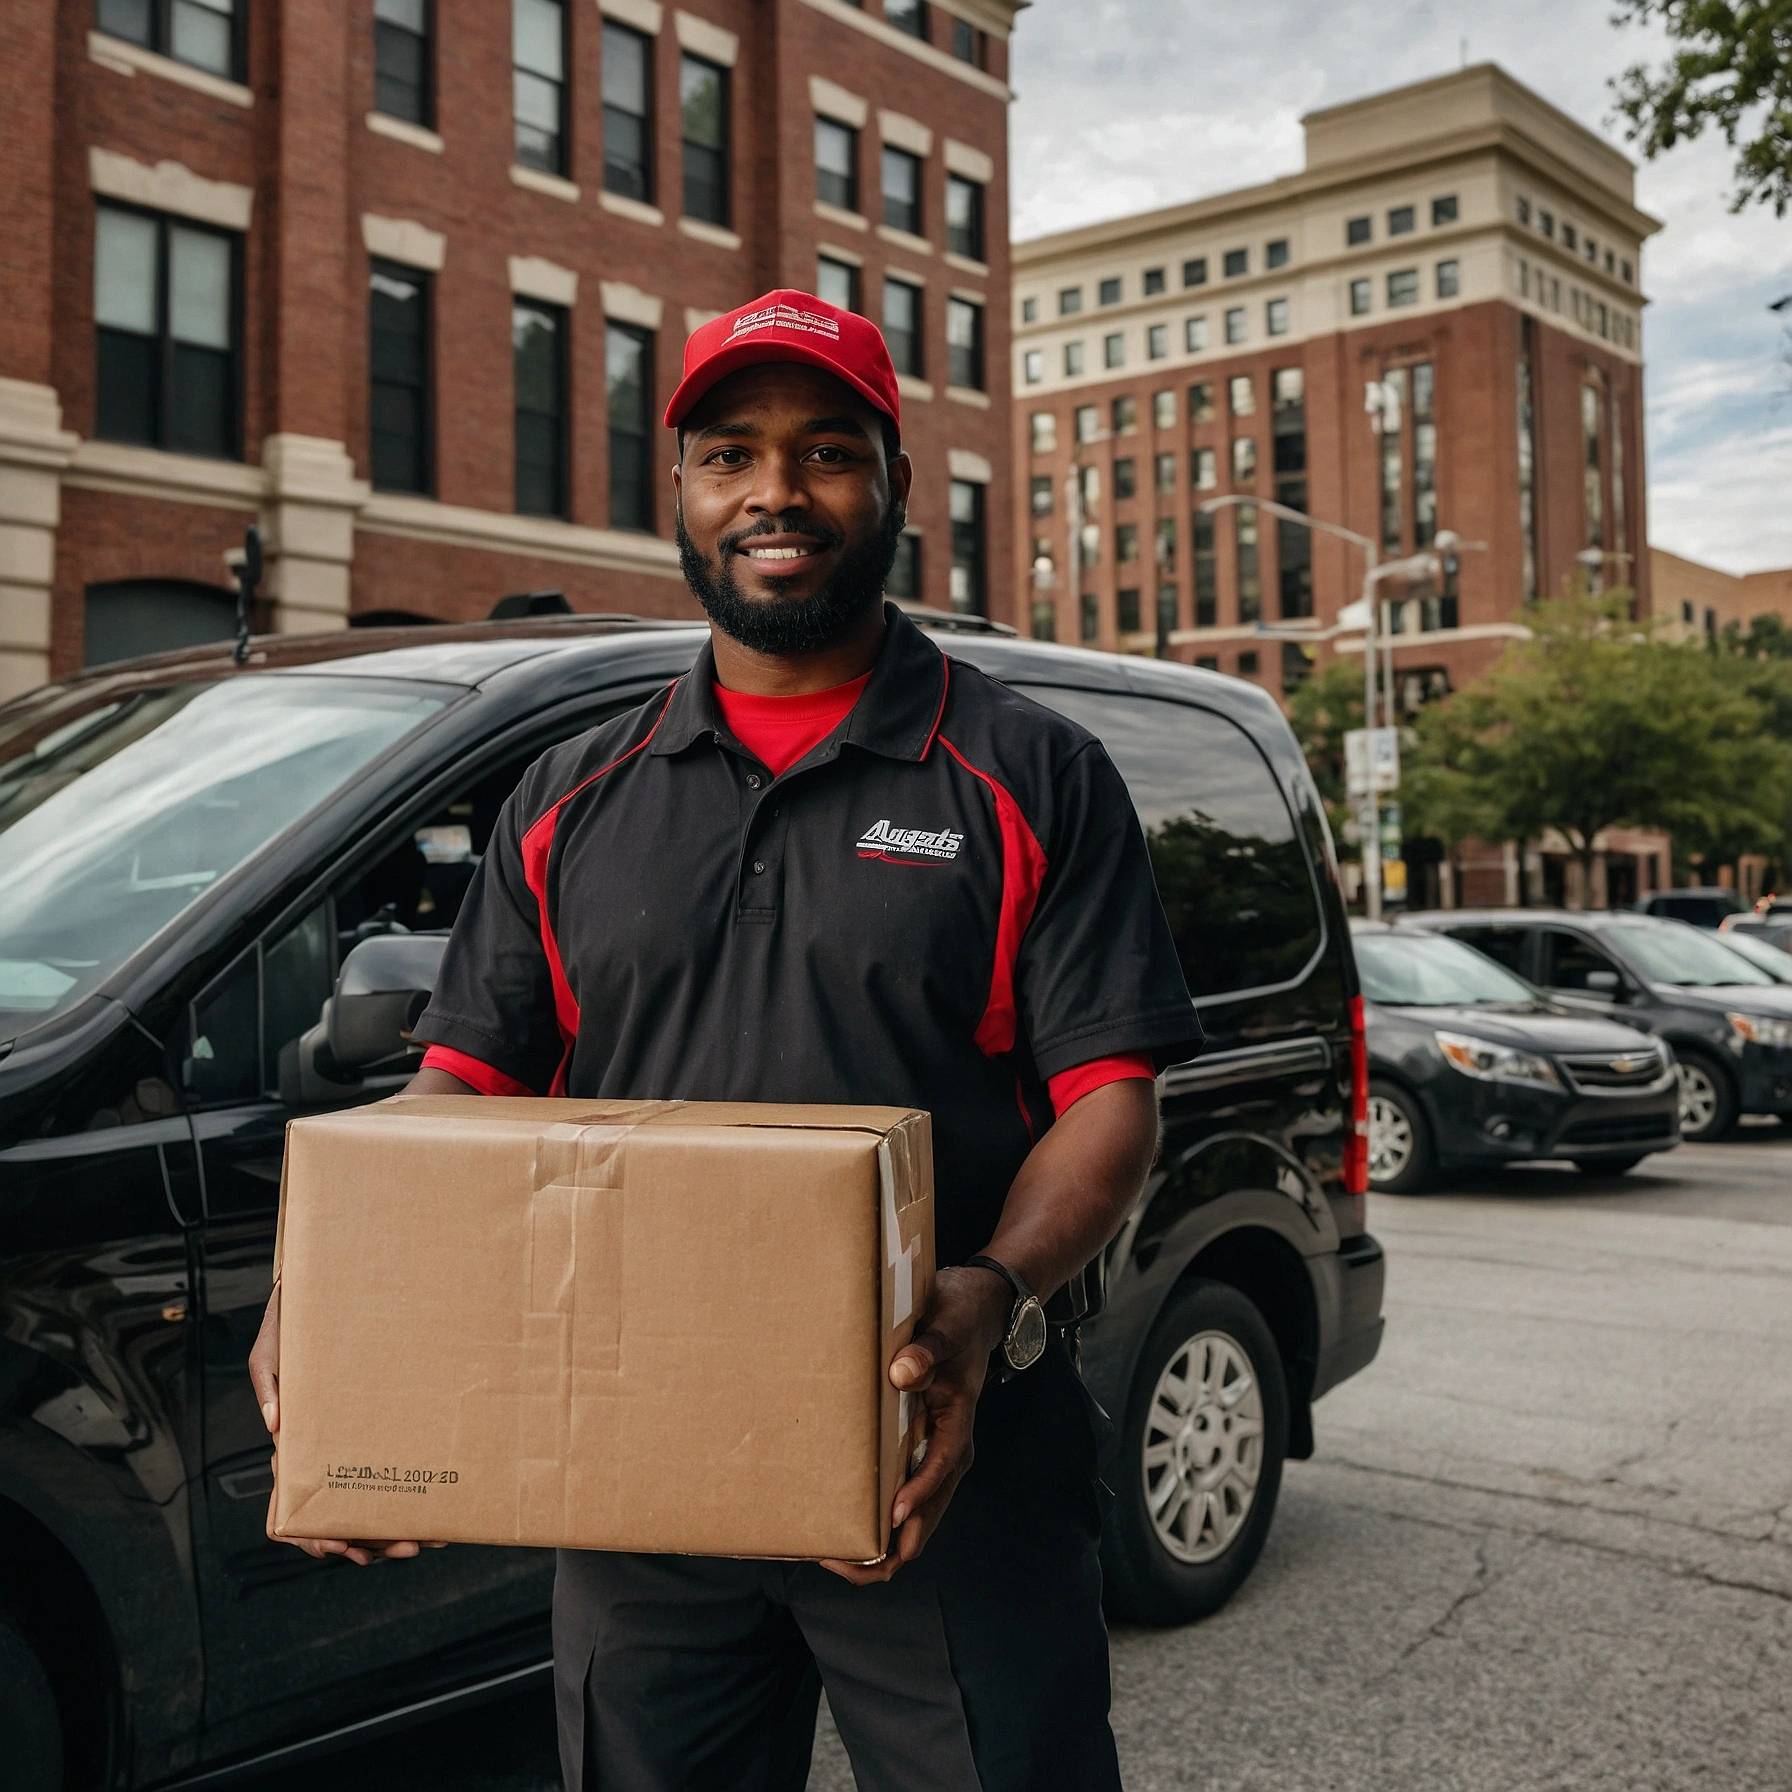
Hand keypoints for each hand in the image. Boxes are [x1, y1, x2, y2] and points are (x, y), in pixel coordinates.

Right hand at [249, 1281, 442, 1567]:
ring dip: (395, 1527)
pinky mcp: (378, 1426)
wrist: (330, 1291)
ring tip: (427, 1538)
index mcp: (293, 1446)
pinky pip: (393, 1469)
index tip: (338, 1547)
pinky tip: (432, 1506)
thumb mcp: (272, 1349)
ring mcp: (352, 1443)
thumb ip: (267, 1383)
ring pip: (370, 1502)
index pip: (292, 1508)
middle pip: (341, 1516)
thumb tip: (274, 1426)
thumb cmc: (294, 1322)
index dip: (313, 1535)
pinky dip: (408, 1495)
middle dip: (371, 1539)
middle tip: (408, 1546)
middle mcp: (324, 1453)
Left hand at [819, 1264, 1009, 1584]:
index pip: (941, 1468)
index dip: (917, 1496)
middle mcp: (950, 1452)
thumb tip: (902, 1373)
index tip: (888, 1515)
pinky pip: (902, 1506)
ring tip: (832, 1554)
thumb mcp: (946, 1326)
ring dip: (880, 1549)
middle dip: (887, 1550)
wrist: (976, 1311)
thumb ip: (927, 1349)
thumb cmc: (959, 1318)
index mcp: (958, 1423)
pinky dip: (878, 1527)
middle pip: (926, 1522)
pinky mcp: (919, 1454)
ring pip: (913, 1526)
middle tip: (838, 1557)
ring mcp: (935, 1458)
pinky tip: (843, 1525)